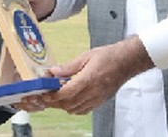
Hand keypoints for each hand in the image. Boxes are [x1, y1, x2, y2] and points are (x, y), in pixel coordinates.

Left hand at [18, 36, 153, 114]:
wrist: (126, 62)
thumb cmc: (108, 57)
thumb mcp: (85, 56)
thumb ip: (68, 67)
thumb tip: (54, 72)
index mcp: (88, 80)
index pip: (65, 94)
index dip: (50, 96)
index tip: (40, 94)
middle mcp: (92, 93)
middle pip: (66, 104)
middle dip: (51, 102)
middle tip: (40, 97)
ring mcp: (96, 99)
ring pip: (73, 109)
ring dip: (60, 105)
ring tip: (51, 97)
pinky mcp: (99, 102)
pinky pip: (81, 110)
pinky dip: (71, 107)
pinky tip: (66, 99)